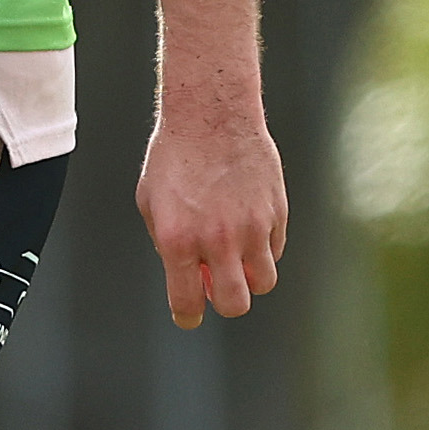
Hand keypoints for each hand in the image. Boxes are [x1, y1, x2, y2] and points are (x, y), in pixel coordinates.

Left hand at [137, 96, 288, 326]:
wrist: (211, 113)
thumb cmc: (176, 155)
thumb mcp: (152, 202)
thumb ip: (167, 244)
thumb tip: (190, 274)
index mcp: (178, 240)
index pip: (188, 304)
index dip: (188, 315)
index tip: (190, 313)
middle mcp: (218, 239)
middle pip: (234, 304)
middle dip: (224, 301)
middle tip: (217, 283)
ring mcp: (251, 226)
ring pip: (263, 282)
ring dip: (249, 276)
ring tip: (237, 255)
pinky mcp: (276, 211)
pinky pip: (276, 249)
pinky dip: (264, 247)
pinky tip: (249, 222)